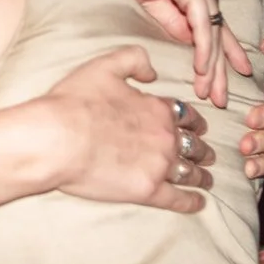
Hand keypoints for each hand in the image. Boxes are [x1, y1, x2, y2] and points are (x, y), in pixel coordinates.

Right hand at [45, 45, 214, 213]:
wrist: (56, 138)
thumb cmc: (74, 102)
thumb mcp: (104, 65)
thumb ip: (134, 60)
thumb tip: (154, 72)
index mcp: (157, 108)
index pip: (186, 115)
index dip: (195, 121)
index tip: (199, 127)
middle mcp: (165, 136)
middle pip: (194, 144)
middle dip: (202, 150)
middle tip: (207, 155)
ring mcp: (159, 165)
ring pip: (191, 172)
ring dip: (201, 176)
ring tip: (205, 180)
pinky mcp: (148, 191)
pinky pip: (179, 199)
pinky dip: (192, 201)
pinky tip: (199, 203)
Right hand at [100, 0, 229, 106]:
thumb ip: (170, 17)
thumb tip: (186, 40)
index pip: (214, 25)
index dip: (223, 51)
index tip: (230, 74)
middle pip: (219, 35)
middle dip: (222, 69)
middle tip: (223, 97)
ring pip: (214, 35)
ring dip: (213, 67)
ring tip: (213, 93)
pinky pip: (202, 26)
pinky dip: (203, 49)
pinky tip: (202, 69)